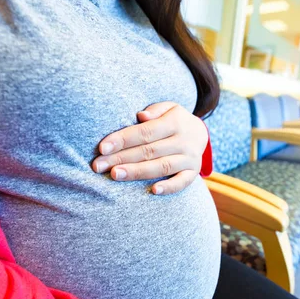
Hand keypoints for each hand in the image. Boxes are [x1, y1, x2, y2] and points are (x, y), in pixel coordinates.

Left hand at [92, 102, 208, 194]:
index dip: (123, 139)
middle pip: (149, 151)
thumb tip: (140, 116)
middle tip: (99, 165)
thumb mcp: (168, 108)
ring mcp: (190, 158)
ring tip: (114, 175)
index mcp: (175, 122)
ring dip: (137, 172)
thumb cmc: (174, 120)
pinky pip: (182, 182)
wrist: (200, 133)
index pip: (145, 132)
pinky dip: (169, 187)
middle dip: (122, 158)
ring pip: (161, 167)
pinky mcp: (193, 172)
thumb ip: (154, 111)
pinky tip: (153, 191)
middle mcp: (183, 141)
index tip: (102, 148)